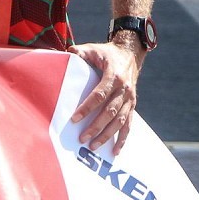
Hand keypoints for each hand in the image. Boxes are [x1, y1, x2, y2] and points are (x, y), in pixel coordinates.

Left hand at [67, 38, 143, 154]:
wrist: (130, 54)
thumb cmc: (107, 53)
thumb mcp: (93, 49)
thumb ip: (79, 52)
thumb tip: (66, 53)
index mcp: (113, 75)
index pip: (99, 94)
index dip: (87, 108)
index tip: (74, 119)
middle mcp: (124, 89)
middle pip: (110, 111)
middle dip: (96, 126)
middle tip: (82, 138)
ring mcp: (130, 98)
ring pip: (119, 120)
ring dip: (107, 135)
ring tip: (93, 146)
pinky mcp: (132, 105)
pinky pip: (128, 124)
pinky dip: (123, 139)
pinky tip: (115, 151)